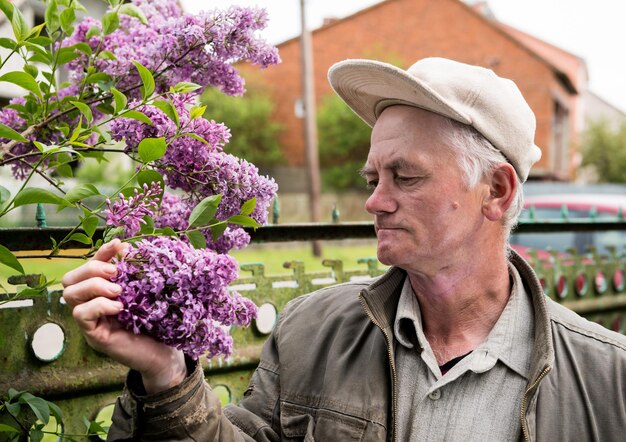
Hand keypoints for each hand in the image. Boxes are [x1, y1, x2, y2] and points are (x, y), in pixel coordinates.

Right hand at [62, 239, 186, 392]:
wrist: (164, 354)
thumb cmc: (156, 322)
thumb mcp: (145, 292)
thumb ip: (134, 273)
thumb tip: (127, 248)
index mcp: (102, 291)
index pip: (89, 265)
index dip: (101, 252)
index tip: (120, 245)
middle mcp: (91, 304)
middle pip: (70, 279)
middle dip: (91, 269)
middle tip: (116, 274)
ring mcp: (90, 322)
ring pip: (70, 295)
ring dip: (94, 286)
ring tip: (119, 291)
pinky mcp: (95, 336)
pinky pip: (81, 315)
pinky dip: (99, 305)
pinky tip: (119, 307)